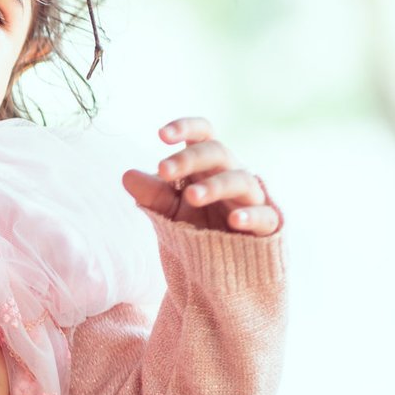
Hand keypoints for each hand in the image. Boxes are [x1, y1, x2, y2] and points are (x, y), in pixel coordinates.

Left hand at [122, 117, 279, 236]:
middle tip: (163, 170)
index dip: (186, 128)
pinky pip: (264, 216)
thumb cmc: (196, 226)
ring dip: (214, 186)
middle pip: (217, 152)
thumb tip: (128, 176)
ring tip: (191, 196)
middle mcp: (230, 174)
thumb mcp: (169, 211)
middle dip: (189, 159)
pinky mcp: (267, 226)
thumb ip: (152, 194)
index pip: (202, 134)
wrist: (222, 267)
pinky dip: (250, 216)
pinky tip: (233, 221)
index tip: (160, 135)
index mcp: (207, 164)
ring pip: (240, 180)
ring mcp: (251, 198)